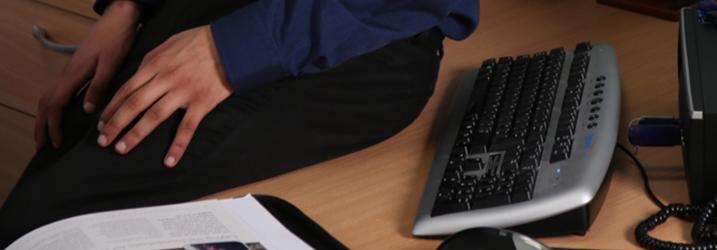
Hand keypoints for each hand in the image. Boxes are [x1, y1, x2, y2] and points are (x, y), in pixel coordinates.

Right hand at [35, 0, 139, 148]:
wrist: (118, 19)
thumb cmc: (116, 40)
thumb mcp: (111, 65)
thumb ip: (99, 87)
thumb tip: (87, 111)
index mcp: (73, 75)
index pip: (55, 105)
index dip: (53, 126)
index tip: (56, 144)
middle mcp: (67, 74)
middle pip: (46, 103)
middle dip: (42, 126)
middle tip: (42, 147)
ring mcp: (70, 71)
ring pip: (50, 97)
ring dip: (46, 118)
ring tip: (47, 135)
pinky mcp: (76, 70)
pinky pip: (59, 92)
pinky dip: (55, 107)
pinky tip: (62, 116)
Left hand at [97, 25, 232, 167]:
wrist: (229, 44)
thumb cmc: (200, 41)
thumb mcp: (169, 43)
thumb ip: (152, 60)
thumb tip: (139, 75)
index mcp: (155, 64)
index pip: (126, 89)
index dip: (112, 108)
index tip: (101, 122)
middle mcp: (165, 79)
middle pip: (134, 104)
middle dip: (115, 124)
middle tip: (103, 140)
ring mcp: (183, 92)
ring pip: (153, 116)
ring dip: (135, 134)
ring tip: (121, 148)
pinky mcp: (201, 103)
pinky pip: (187, 128)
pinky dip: (178, 146)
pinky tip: (169, 161)